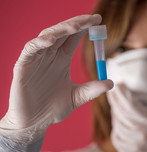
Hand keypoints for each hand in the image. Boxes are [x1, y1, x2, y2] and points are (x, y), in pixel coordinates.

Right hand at [0, 14, 112, 142]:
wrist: (34, 123)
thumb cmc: (52, 109)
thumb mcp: (77, 97)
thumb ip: (92, 89)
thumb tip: (111, 82)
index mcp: (61, 60)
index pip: (73, 38)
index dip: (84, 28)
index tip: (98, 22)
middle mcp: (49, 56)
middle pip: (62, 32)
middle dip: (76, 24)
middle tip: (91, 19)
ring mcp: (36, 60)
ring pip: (47, 37)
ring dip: (61, 30)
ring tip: (76, 26)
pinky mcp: (23, 66)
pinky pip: (30, 49)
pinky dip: (40, 43)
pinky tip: (52, 40)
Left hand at [108, 84, 146, 151]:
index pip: (131, 104)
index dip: (123, 93)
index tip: (119, 84)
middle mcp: (137, 135)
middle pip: (120, 112)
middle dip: (115, 99)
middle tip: (112, 88)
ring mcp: (129, 146)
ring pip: (116, 124)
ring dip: (115, 112)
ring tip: (116, 103)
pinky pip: (116, 136)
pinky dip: (116, 126)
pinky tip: (120, 121)